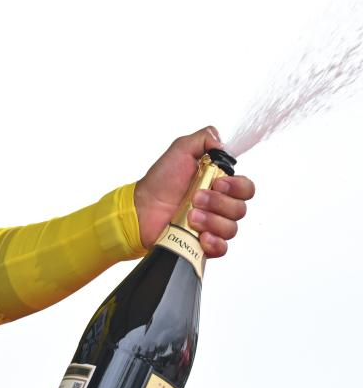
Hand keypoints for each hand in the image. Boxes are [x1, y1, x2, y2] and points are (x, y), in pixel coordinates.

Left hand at [134, 126, 255, 257]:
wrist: (142, 208)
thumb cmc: (160, 181)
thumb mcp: (180, 150)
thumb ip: (203, 139)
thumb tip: (221, 141)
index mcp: (219, 184)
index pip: (246, 188)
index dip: (237, 187)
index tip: (217, 182)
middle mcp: (220, 206)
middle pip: (241, 208)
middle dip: (219, 203)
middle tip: (196, 198)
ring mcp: (213, 226)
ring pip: (231, 228)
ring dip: (211, 220)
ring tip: (190, 216)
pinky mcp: (205, 244)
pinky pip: (222, 248)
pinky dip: (214, 242)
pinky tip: (200, 236)